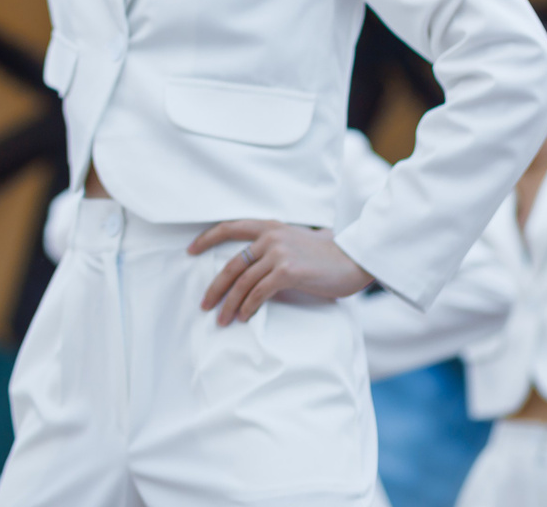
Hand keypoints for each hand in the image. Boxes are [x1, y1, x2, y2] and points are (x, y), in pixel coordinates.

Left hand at [190, 220, 373, 324]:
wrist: (356, 259)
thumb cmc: (329, 255)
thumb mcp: (296, 241)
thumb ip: (275, 247)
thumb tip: (254, 266)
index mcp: (270, 227)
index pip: (230, 227)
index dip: (207, 238)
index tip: (190, 250)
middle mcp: (270, 237)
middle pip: (232, 265)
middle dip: (216, 287)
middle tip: (204, 304)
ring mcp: (278, 254)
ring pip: (243, 282)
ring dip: (230, 304)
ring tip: (222, 320)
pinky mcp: (287, 272)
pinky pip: (259, 293)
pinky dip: (248, 307)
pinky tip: (244, 317)